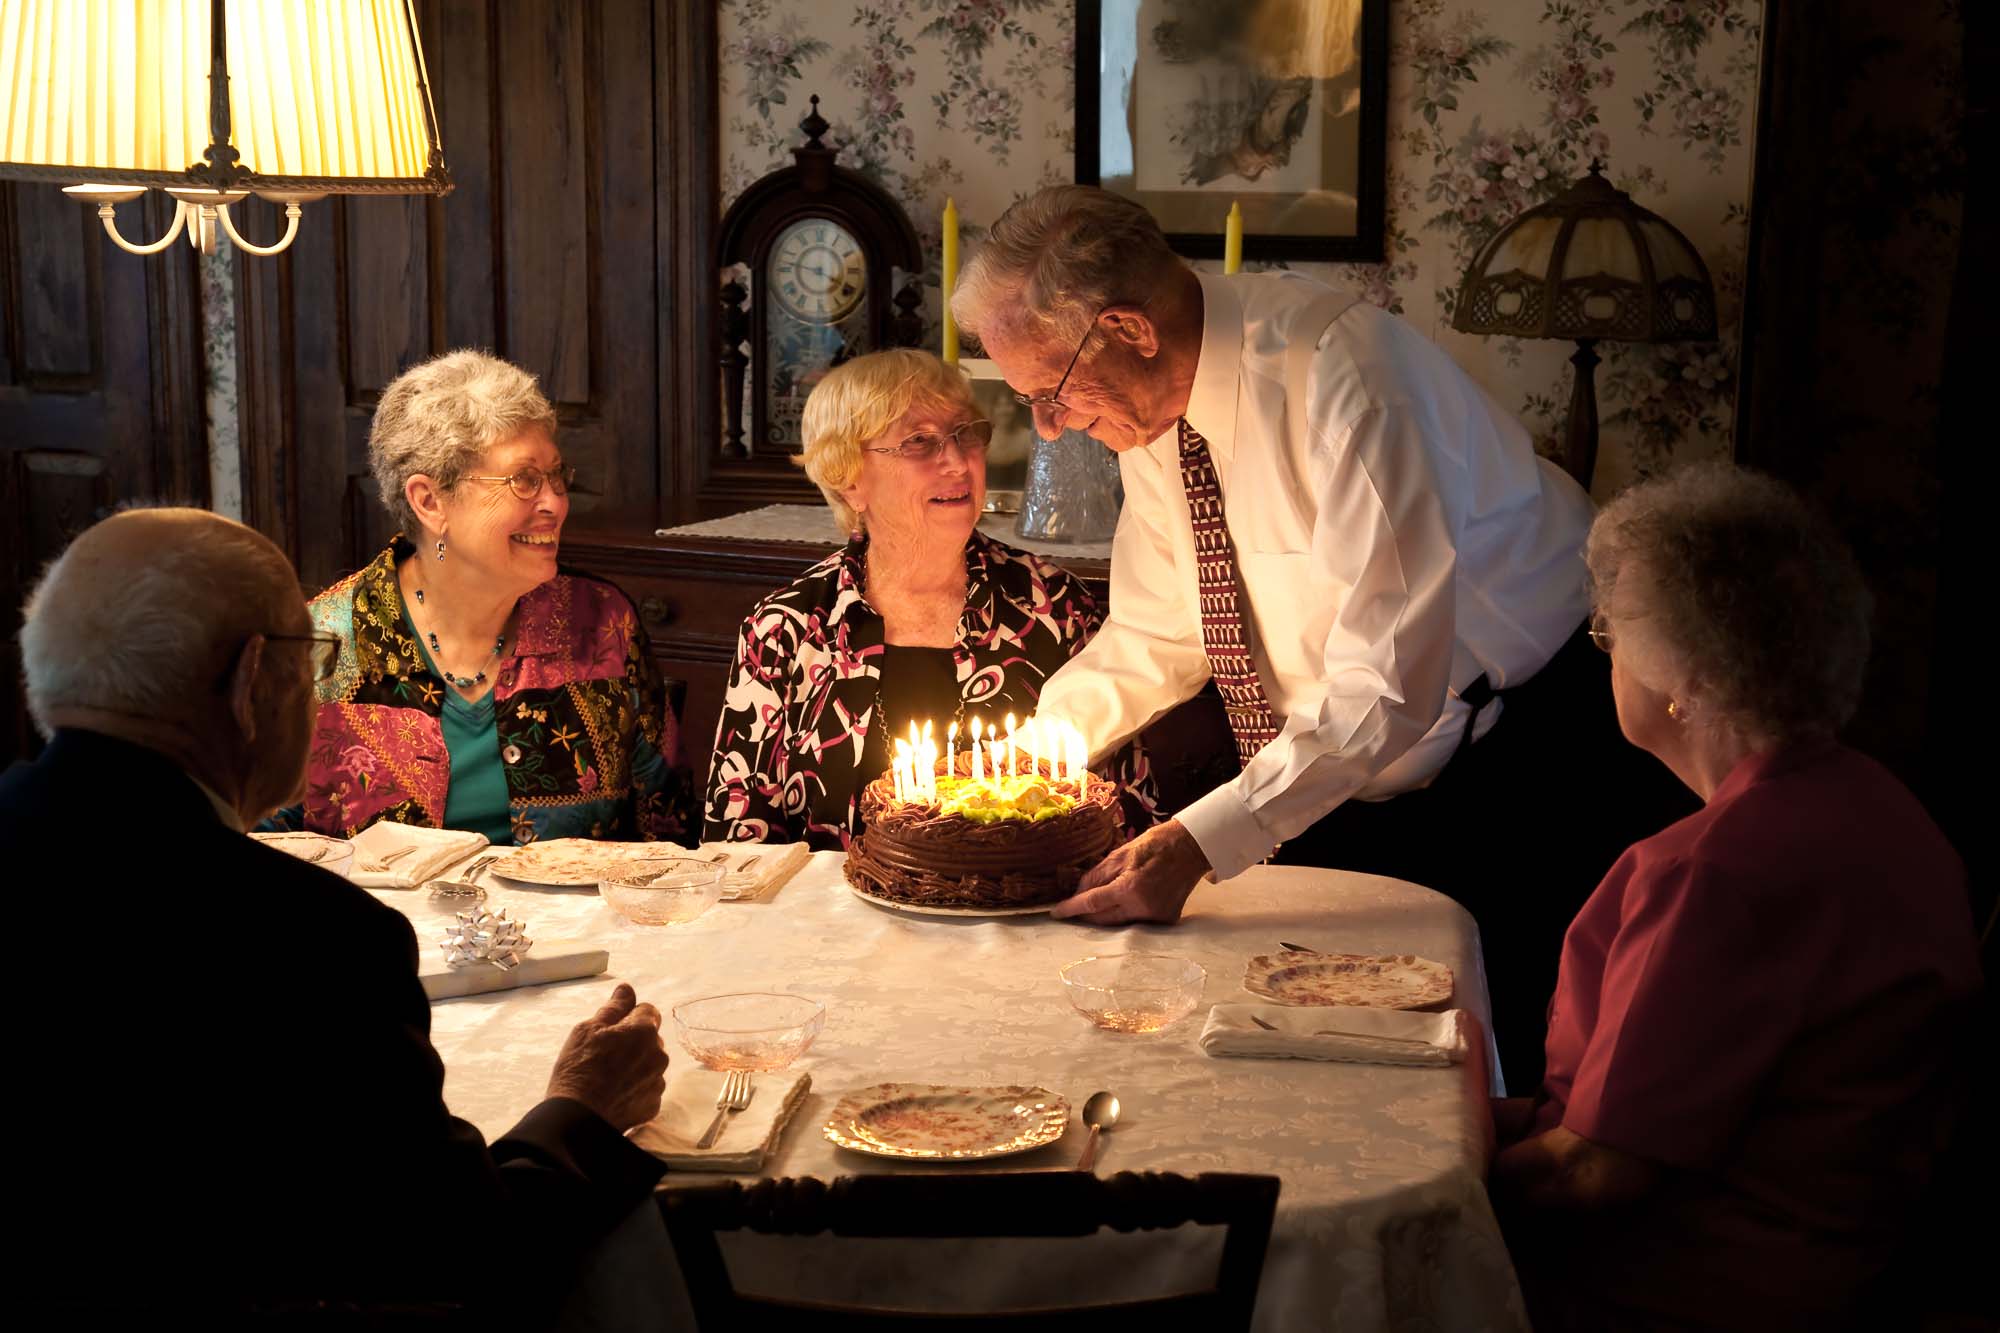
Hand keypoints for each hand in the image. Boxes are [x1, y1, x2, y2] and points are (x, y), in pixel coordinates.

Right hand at [545, 983, 669, 1130]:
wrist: (578, 1118)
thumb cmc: (578, 1068)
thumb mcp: (588, 1029)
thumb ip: (614, 1007)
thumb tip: (626, 988)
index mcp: (644, 1031)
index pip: (647, 1011)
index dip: (628, 1017)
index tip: (611, 1030)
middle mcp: (658, 1054)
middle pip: (650, 1038)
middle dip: (634, 1041)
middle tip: (605, 1055)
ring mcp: (658, 1081)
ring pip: (650, 1063)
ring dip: (637, 1065)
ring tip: (609, 1077)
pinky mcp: (654, 1104)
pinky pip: (648, 1088)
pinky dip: (636, 1088)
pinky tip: (615, 1094)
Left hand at [1050, 819, 1211, 924]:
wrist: (1191, 848)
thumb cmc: (1155, 845)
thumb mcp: (1120, 854)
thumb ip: (1096, 876)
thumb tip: (1077, 893)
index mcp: (1130, 888)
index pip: (1092, 904)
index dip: (1071, 909)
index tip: (1056, 913)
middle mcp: (1143, 908)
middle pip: (1103, 919)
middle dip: (1086, 914)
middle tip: (1074, 906)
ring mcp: (1156, 917)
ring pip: (1120, 923)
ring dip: (1106, 914)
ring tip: (1098, 901)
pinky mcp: (1166, 920)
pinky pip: (1137, 922)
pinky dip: (1126, 913)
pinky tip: (1124, 902)